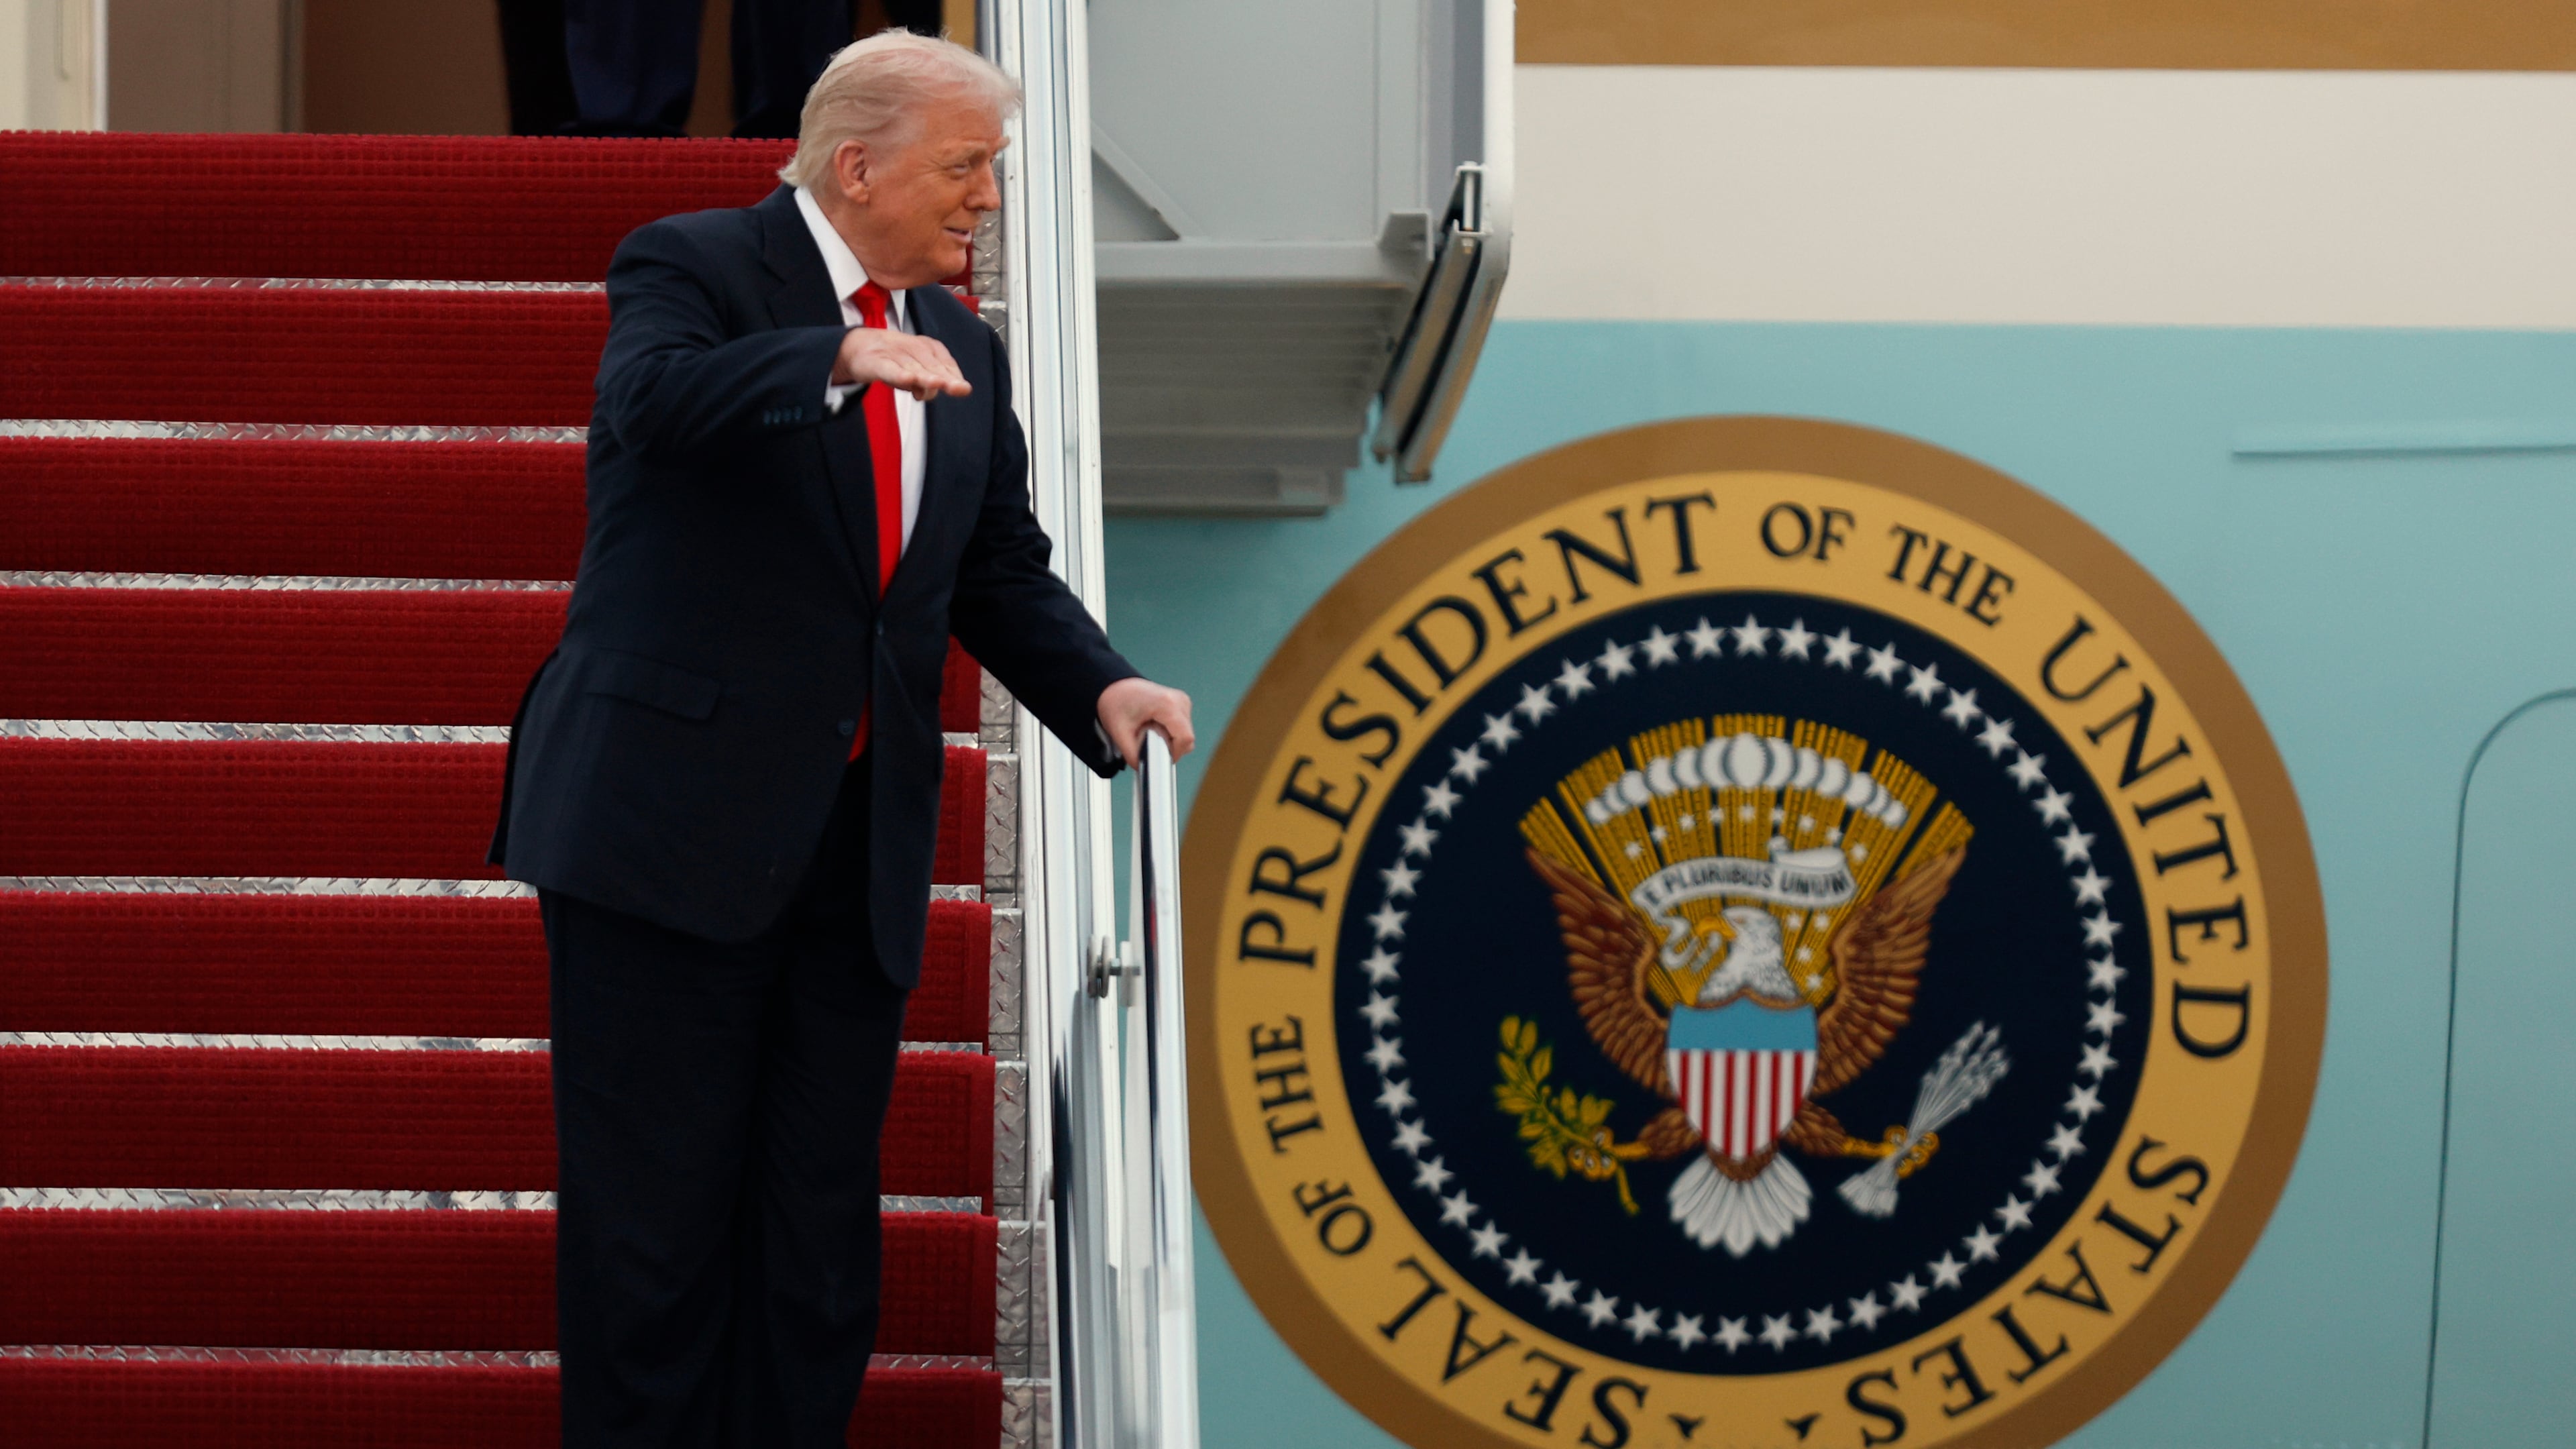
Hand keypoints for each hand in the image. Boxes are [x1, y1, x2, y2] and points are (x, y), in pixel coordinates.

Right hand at [833, 328, 971, 402]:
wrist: (858, 346)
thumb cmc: (893, 360)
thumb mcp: (916, 370)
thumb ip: (929, 384)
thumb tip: (931, 394)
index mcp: (926, 347)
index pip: (944, 362)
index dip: (953, 376)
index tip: (962, 388)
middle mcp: (912, 347)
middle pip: (931, 366)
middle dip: (946, 378)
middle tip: (958, 388)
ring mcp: (893, 353)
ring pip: (913, 367)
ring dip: (926, 376)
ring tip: (937, 384)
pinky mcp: (876, 361)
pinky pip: (889, 369)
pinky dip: (898, 374)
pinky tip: (907, 380)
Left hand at [1097, 677, 1193, 767]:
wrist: (1116, 688)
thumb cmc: (1117, 703)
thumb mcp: (1120, 733)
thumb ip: (1133, 755)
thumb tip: (1144, 770)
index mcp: (1167, 704)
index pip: (1185, 738)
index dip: (1174, 753)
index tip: (1158, 756)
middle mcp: (1179, 700)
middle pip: (1187, 739)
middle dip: (1170, 748)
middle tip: (1148, 743)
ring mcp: (1182, 702)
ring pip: (1186, 735)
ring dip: (1170, 741)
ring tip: (1150, 733)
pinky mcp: (1182, 705)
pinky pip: (1183, 729)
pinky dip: (1171, 734)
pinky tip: (1156, 728)